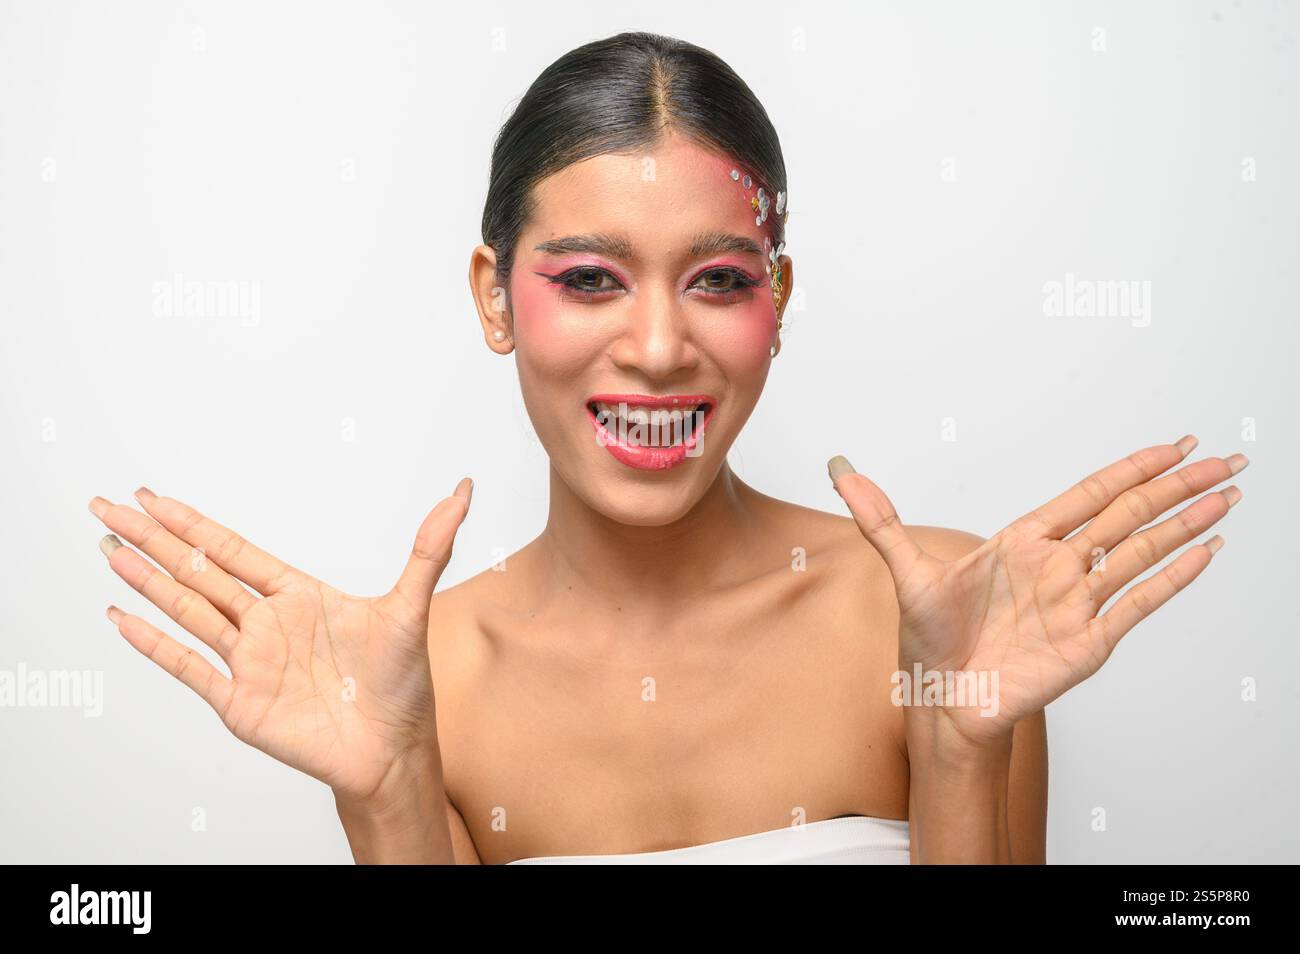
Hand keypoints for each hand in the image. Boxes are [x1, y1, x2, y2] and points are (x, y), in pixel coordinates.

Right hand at [89, 479, 472, 804]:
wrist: (395, 751)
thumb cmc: (403, 684)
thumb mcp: (414, 606)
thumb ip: (431, 546)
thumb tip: (463, 490)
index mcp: (298, 597)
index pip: (232, 551)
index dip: (193, 524)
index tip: (155, 497)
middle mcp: (266, 625)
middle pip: (198, 573)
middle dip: (154, 539)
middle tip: (108, 506)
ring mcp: (249, 663)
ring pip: (186, 611)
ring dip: (146, 581)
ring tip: (109, 549)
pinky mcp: (240, 703)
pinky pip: (187, 667)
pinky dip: (152, 643)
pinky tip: (121, 616)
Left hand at [829, 436, 1244, 746]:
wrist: (941, 702)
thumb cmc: (928, 641)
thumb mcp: (904, 570)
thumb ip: (879, 517)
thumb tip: (839, 468)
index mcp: (1023, 544)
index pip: (1089, 496)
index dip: (1131, 469)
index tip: (1172, 447)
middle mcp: (1058, 568)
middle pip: (1128, 515)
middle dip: (1176, 486)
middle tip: (1224, 457)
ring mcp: (1078, 604)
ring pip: (1142, 552)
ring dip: (1186, 523)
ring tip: (1229, 494)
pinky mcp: (1088, 642)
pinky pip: (1138, 603)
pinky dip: (1173, 577)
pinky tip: (1205, 550)